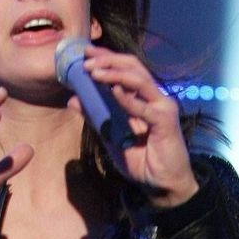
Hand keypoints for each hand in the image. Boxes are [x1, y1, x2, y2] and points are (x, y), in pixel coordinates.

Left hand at [73, 50, 198, 205]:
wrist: (163, 186)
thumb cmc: (142, 163)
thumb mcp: (112, 138)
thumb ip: (96, 118)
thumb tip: (73, 100)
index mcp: (143, 98)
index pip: (126, 69)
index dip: (107, 58)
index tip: (86, 52)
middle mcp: (154, 97)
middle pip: (133, 66)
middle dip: (108, 59)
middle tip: (86, 57)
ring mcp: (162, 106)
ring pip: (138, 79)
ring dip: (114, 73)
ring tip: (93, 71)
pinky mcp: (166, 120)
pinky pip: (144, 106)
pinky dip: (128, 98)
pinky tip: (113, 90)